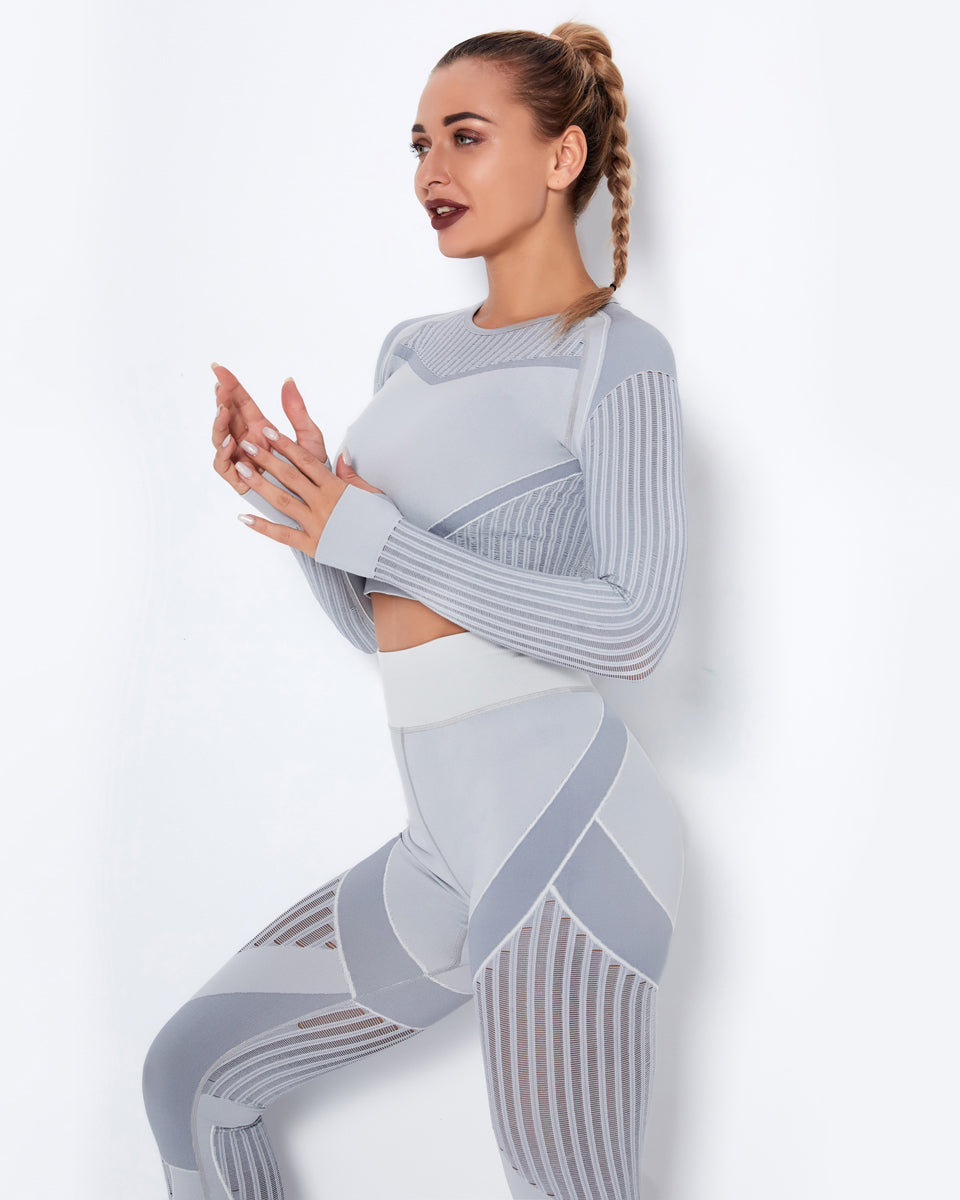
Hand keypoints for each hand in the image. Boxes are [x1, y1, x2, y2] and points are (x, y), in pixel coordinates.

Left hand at [210, 363, 384, 554]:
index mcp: (336, 487)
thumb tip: (341, 454)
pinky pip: (284, 535)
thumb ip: (351, 474)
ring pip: (282, 501)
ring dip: (259, 484)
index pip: (306, 460)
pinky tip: (243, 517)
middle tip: (246, 443)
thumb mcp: (371, 492)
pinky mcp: (313, 546)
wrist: (391, 551)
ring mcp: (317, 524)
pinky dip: (263, 527)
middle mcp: (324, 503)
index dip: (285, 444)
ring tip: (240, 469)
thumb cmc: (384, 521)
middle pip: (289, 476)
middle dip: (266, 458)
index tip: (267, 431)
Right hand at [211, 364, 326, 496]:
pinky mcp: (240, 481)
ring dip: (220, 425)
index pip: (242, 403)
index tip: (219, 369)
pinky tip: (230, 443)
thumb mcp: (309, 437)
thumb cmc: (313, 473)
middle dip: (222, 402)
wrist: (318, 503)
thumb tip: (289, 381)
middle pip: (228, 419)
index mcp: (261, 429)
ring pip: (221, 440)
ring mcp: (241, 461)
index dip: (231, 386)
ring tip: (223, 411)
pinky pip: (225, 467)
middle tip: (220, 387)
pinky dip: (223, 455)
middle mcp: (248, 443)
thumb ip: (298, 412)